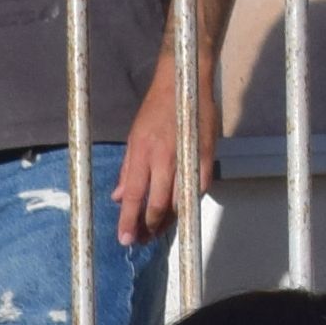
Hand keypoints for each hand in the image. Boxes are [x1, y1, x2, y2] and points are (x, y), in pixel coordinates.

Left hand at [117, 69, 196, 243]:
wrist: (183, 84)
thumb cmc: (155, 109)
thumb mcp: (134, 137)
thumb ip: (128, 170)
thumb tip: (119, 197)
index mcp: (144, 152)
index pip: (135, 195)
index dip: (129, 221)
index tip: (125, 240)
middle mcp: (165, 158)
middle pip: (158, 205)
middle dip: (150, 227)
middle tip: (143, 240)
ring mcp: (188, 159)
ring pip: (179, 203)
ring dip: (168, 221)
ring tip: (159, 231)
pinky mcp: (206, 157)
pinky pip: (198, 190)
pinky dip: (187, 204)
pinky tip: (179, 211)